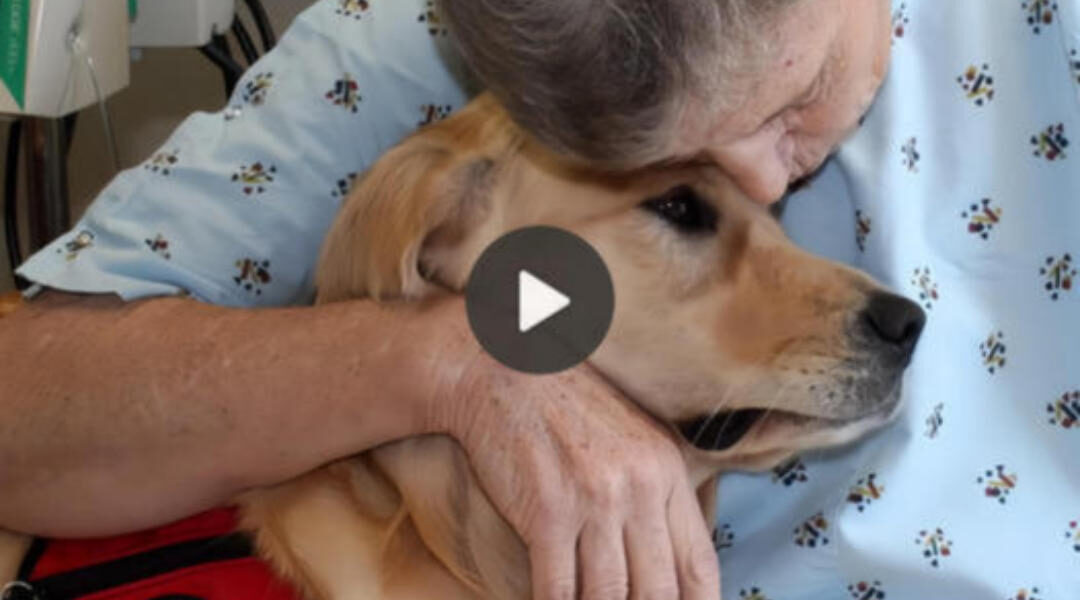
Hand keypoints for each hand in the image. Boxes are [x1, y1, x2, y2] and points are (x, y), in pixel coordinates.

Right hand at [432, 353, 720, 599]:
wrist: (499, 369)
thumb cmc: (562, 404)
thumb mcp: (630, 438)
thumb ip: (654, 492)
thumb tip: (664, 561)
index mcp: (667, 470)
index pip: (698, 566)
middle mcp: (639, 487)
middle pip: (657, 592)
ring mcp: (594, 500)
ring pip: (607, 598)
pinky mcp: (547, 512)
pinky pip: (557, 590)